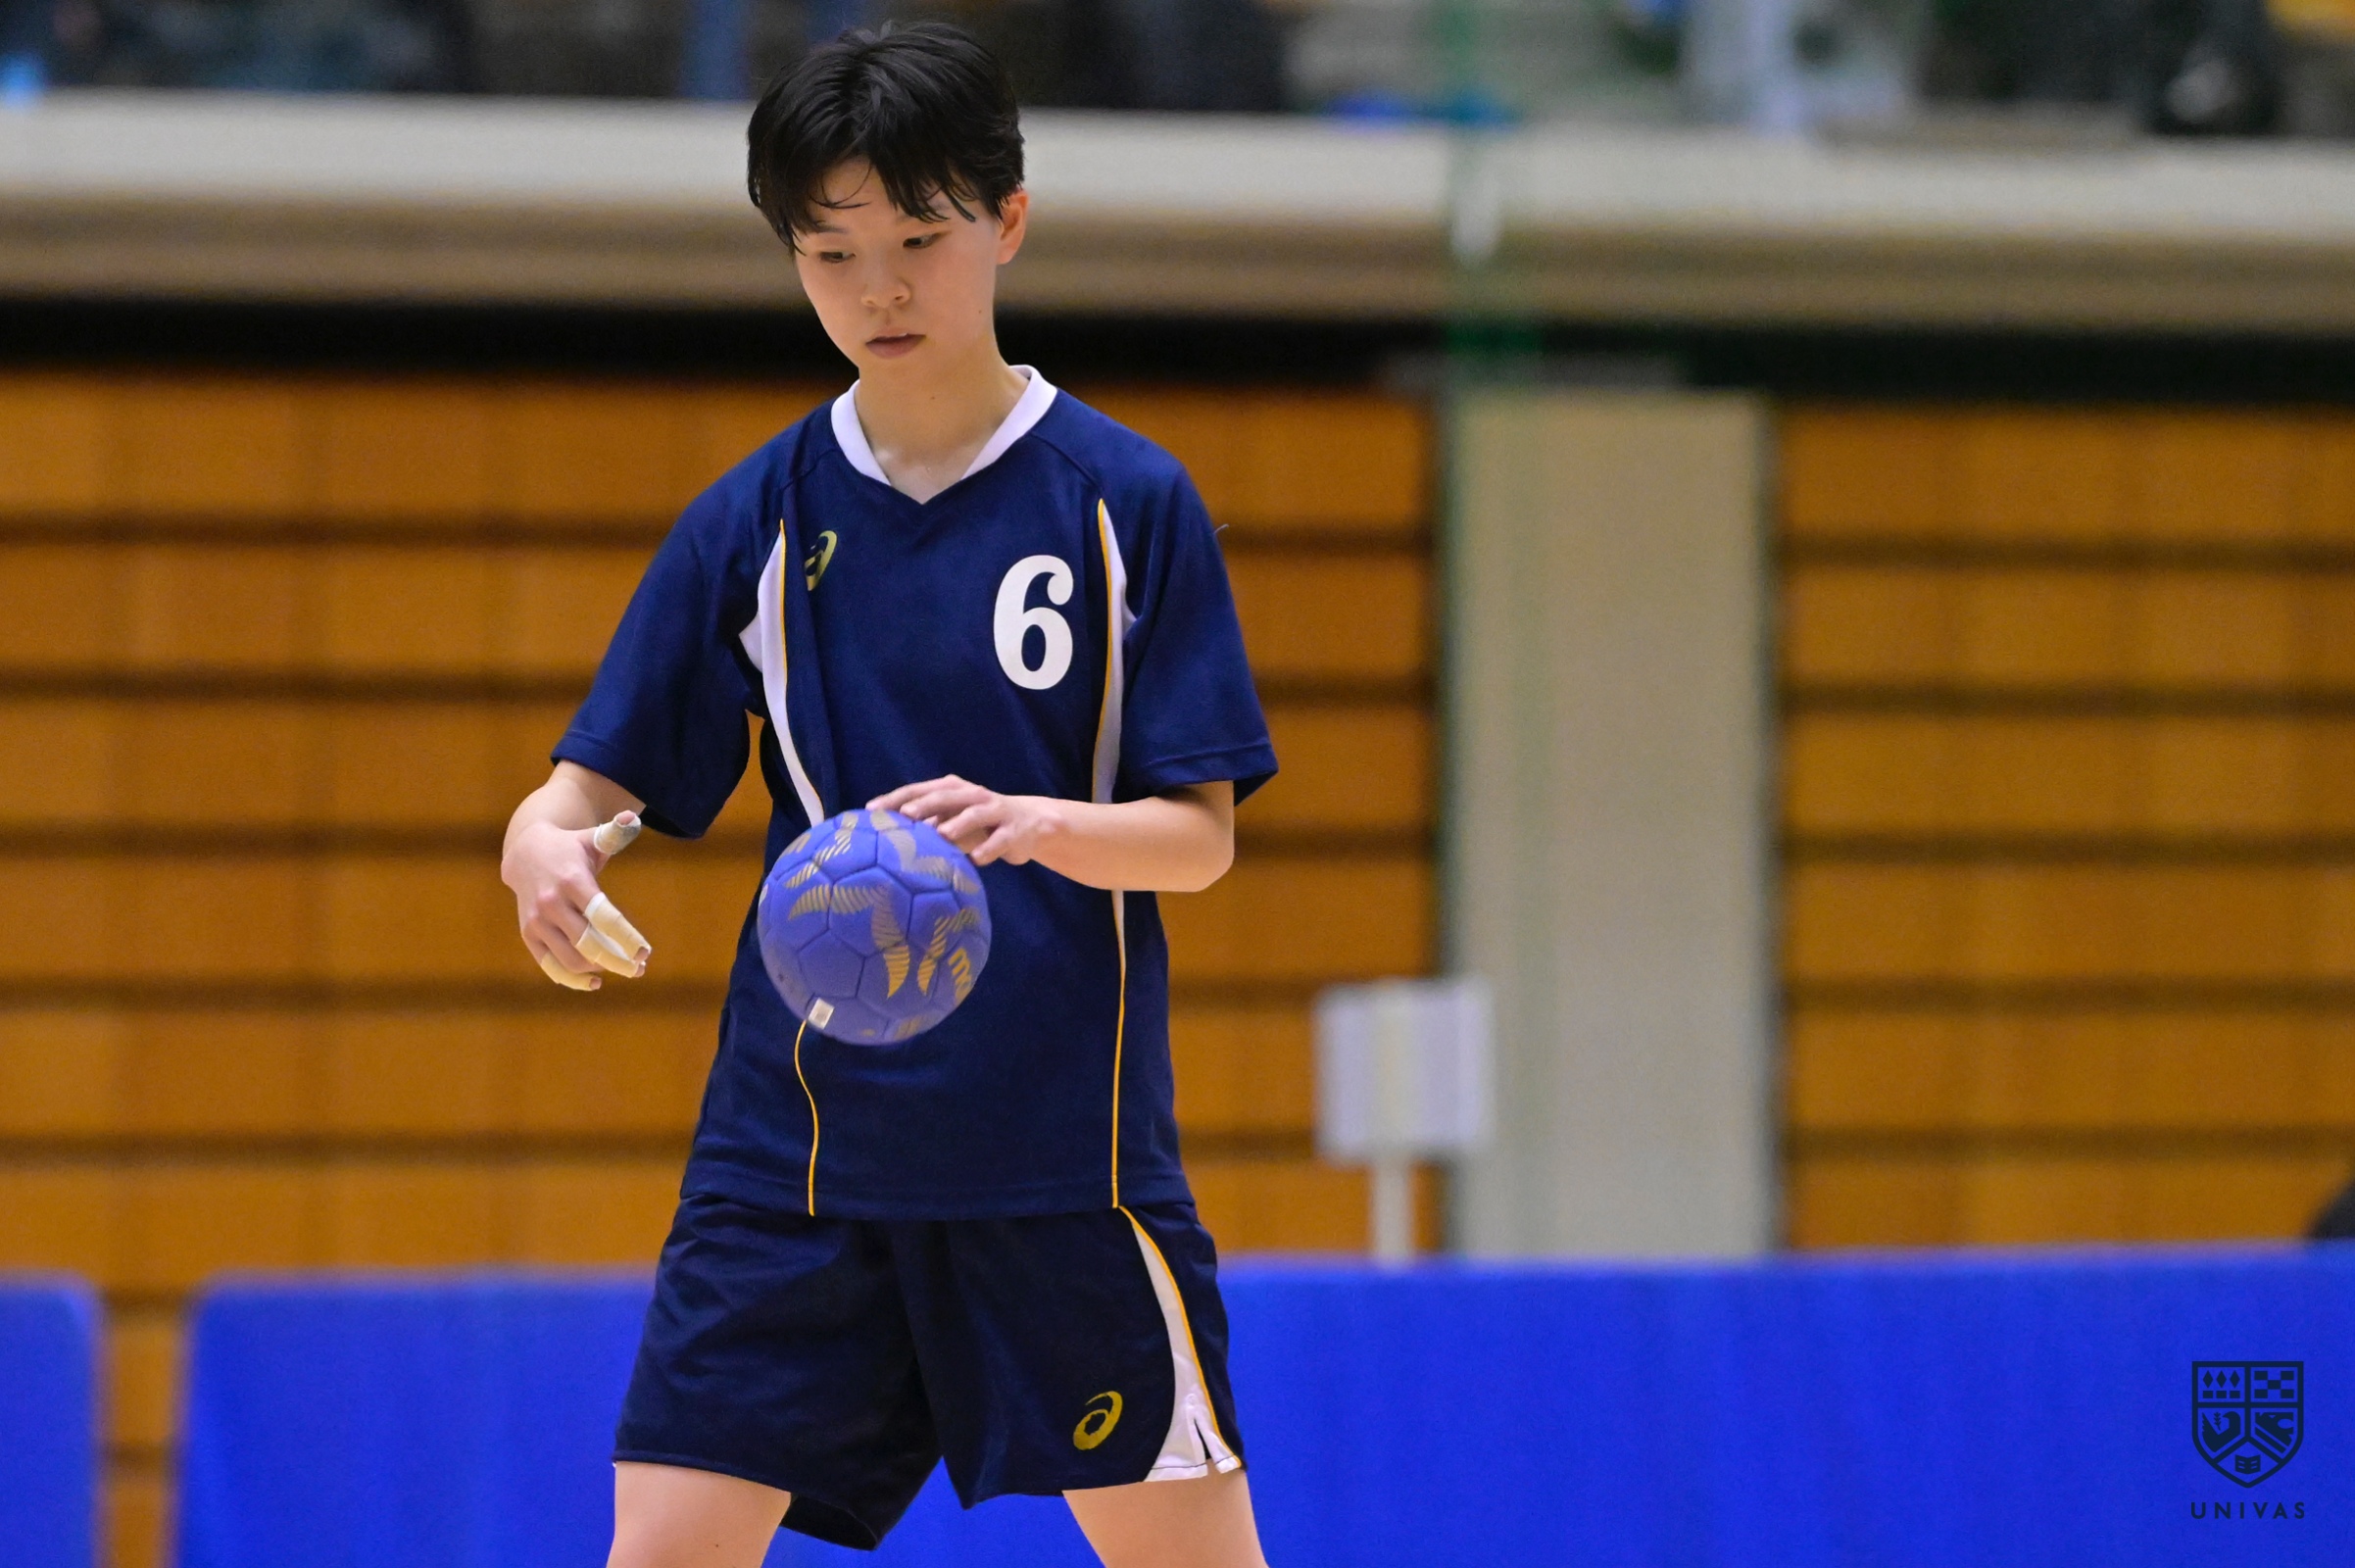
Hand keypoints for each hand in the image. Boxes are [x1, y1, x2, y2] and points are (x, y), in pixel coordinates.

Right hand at [501, 811, 651, 990]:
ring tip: (624, 969)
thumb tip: (634, 818)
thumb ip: (614, 832)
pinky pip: (550, 966)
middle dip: (618, 960)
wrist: (524, 853)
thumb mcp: (592, 837)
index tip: (645, 951)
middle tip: (640, 967)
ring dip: (599, 970)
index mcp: (572, 881)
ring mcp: (537, 922)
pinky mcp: (528, 935)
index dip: (626, 937)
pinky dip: (571, 979)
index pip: (603, 916)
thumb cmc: (570, 848)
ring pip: (570, 959)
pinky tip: (594, 982)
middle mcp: (552, 904)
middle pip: (588, 943)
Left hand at [868, 775, 1065, 867]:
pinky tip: (976, 860)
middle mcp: (972, 795)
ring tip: (942, 834)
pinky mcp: (1013, 830)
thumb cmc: (977, 825)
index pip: (919, 790)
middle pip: (945, 796)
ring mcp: (995, 810)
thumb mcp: (951, 821)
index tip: (871, 810)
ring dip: (959, 824)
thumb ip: (924, 826)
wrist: (1029, 823)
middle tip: (905, 814)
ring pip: (975, 814)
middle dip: (925, 804)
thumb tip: (883, 841)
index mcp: (952, 789)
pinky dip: (988, 849)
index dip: (896, 798)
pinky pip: (1000, 840)